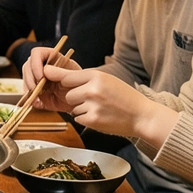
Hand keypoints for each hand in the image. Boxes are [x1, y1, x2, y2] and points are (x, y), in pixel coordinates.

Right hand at [20, 46, 81, 111]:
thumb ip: (60, 72)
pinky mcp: (35, 92)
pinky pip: (27, 94)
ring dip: (28, 90)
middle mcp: (42, 66)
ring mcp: (37, 79)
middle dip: (30, 79)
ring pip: (25, 80)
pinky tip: (38, 103)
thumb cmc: (80, 84)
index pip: (37, 53)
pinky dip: (30, 99)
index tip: (40, 77)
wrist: (80, 100)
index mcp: (52, 57)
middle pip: (27, 66)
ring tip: (38, 99)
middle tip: (35, 89)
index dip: (35, 64)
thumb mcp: (74, 76)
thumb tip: (45, 71)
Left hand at [49, 66, 170, 140]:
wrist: (141, 115)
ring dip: (81, 109)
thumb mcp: (106, 80)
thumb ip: (82, 78)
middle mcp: (92, 89)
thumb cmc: (124, 96)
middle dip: (75, 98)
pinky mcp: (92, 120)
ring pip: (72, 108)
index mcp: (96, 76)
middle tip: (93, 99)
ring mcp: (92, 105)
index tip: (64, 86)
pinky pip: (77, 118)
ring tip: (100, 108)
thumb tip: (51, 73)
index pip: (66, 77)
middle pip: (67, 94)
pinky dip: (85, 119)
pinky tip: (100, 116)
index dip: (65, 83)